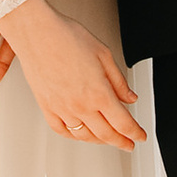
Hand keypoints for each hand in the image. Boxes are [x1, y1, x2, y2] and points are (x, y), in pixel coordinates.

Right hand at [0, 0, 141, 146]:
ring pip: (84, 136)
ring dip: (99, 141)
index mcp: (98, 93)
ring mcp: (62, 108)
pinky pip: (62, 130)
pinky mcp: (46, 106)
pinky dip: (74, 135)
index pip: (123, 123)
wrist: (37, 32)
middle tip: (128, 144)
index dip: (135, 133)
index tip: (139, 136)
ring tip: (107, 139)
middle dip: (121, 142)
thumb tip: (129, 97)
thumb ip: (118, 81)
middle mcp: (80, 105)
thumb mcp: (104, 54)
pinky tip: (80, 133)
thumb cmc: (67, 37)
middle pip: (106, 134)